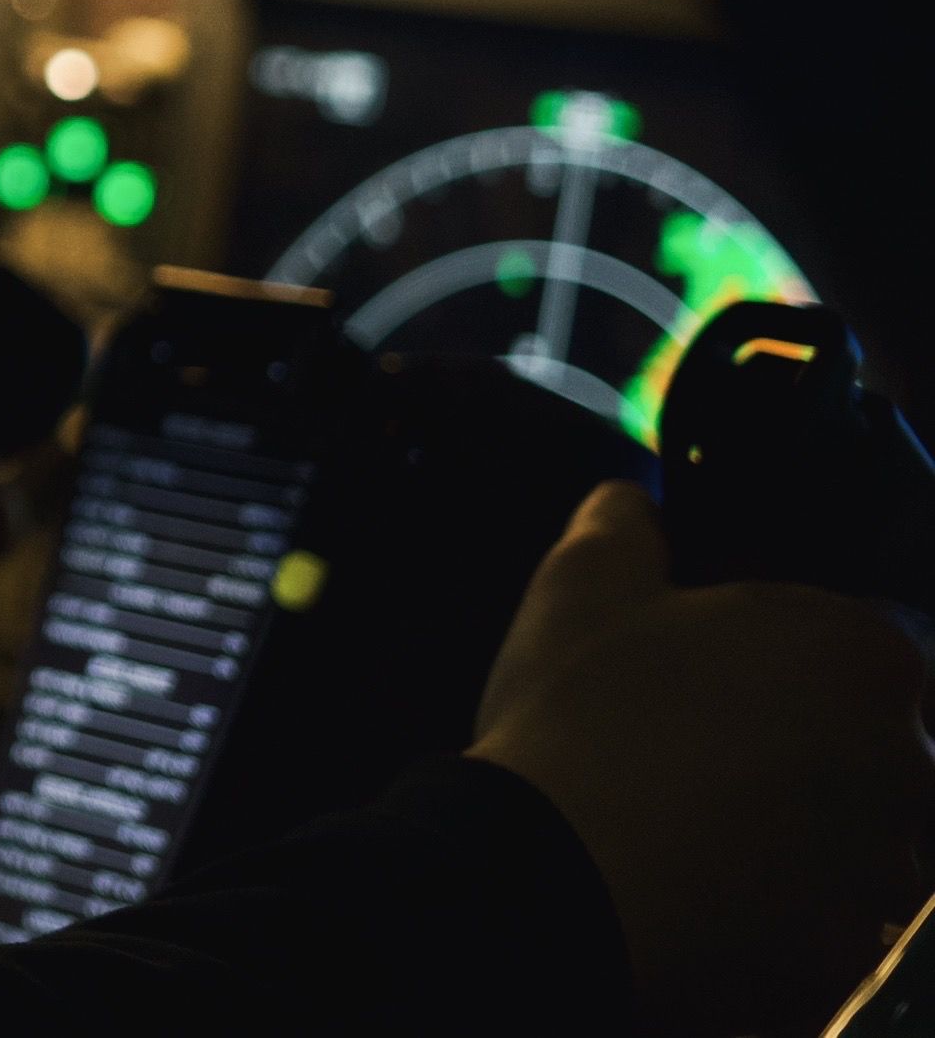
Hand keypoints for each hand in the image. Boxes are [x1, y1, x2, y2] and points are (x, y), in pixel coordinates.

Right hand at [469, 482, 934, 1037]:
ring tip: (699, 840)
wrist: (556, 886)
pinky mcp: (860, 956)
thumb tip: (632, 500)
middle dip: (812, 755)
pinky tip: (706, 903)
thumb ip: (623, 523)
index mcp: (865, 652)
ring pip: (867, 844)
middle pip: (881, 748)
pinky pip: (837, 930)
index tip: (729, 685)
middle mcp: (908, 758)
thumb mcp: (582, 584)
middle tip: (705, 761)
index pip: (876, 645)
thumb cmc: (580, 716)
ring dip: (807, 841)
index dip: (799, 662)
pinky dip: (787, 920)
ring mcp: (893, 869)